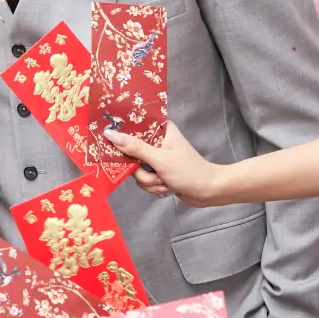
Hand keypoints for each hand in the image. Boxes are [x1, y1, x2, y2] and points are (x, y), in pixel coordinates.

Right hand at [105, 118, 221, 203]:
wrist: (208, 192)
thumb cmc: (189, 172)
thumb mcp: (160, 159)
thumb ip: (135, 148)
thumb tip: (110, 134)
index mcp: (161, 129)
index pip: (133, 126)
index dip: (121, 135)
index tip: (110, 142)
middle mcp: (157, 141)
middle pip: (131, 152)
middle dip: (141, 169)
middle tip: (154, 173)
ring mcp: (156, 157)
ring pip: (136, 169)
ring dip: (149, 180)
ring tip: (164, 182)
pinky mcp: (157, 171)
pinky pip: (143, 179)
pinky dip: (153, 186)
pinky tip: (166, 187)